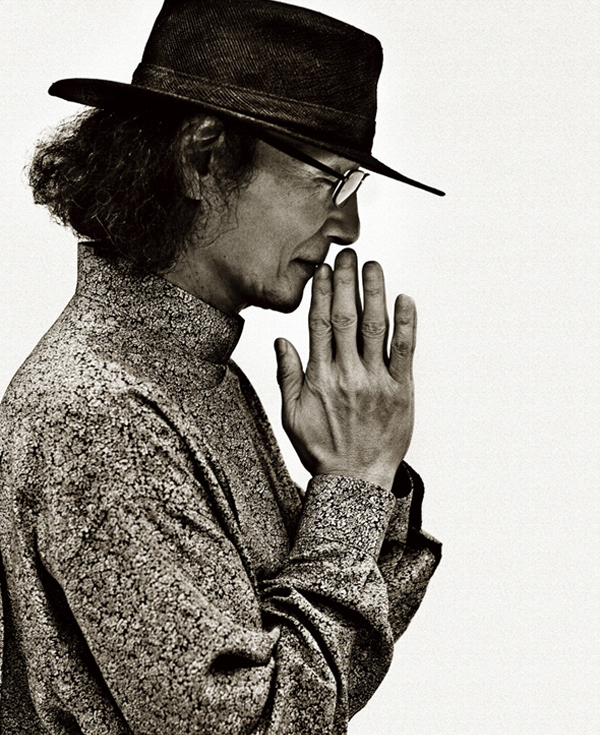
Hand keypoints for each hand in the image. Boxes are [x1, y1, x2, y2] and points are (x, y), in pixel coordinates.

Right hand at [275, 248, 415, 490]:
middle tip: (349, 254)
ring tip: (373, 267)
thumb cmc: (322, 449)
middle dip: (347, 282)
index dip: (322, 292)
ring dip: (375, 293)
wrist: (355, 480)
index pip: (319, 324)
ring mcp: (376, 381)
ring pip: (376, 327)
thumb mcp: (291, 415)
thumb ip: (287, 376)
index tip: (324, 269)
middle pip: (347, 317)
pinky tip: (405, 299)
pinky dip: (406, 323)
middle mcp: (347, 374)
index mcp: (320, 377)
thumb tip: (282, 341)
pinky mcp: (401, 391)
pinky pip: (405, 351)